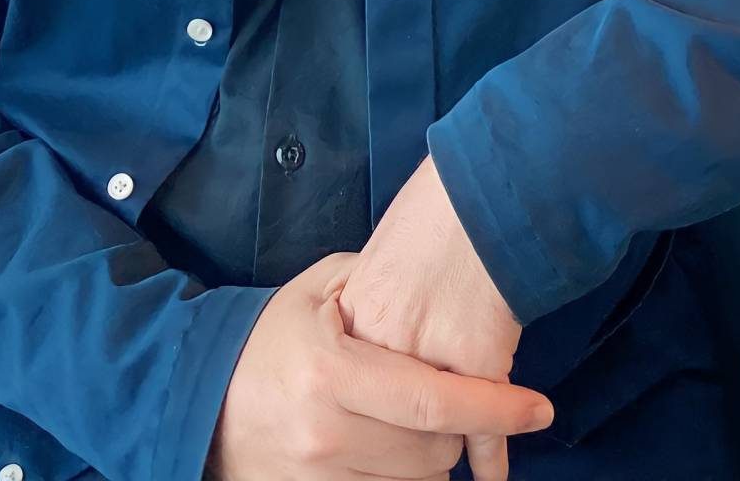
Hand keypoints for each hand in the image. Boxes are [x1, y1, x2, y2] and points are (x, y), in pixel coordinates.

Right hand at [206, 251, 552, 480]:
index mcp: (330, 373)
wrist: (201, 399)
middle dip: (458, 423)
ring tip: (413, 421)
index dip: (494, 407)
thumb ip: (378, 283)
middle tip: (449, 396)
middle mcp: (325, 433)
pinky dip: (406, 477)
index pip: (433, 399)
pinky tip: (395, 449)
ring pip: (420, 480)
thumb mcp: (317, 292)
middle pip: (435, 447)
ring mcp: (318, 478)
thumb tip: (444, 278)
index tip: (538, 408)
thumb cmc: (270, 339)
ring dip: (433, 453)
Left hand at [333, 154, 533, 480]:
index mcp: (344, 331)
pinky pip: (485, 434)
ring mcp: (429, 361)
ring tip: (446, 460)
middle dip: (401, 452)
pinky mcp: (478, 365)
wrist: (477, 191)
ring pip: (433, 441)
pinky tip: (491, 476)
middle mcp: (378, 353)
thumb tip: (353, 360)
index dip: (355, 438)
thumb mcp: (366, 269)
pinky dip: (491, 458)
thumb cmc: (427, 219)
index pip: (341, 412)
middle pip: (385, 436)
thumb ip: (358, 317)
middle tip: (406, 454)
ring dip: (444, 452)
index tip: (356, 450)